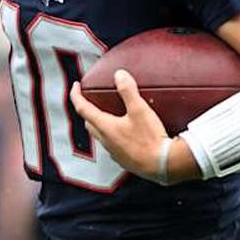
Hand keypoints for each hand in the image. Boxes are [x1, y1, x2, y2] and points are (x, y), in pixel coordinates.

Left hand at [70, 69, 169, 183]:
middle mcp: (106, 141)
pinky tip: (126, 132)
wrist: (163, 164)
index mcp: (106, 127)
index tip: (76, 87)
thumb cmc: (151, 139)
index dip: (76, 95)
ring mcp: (114, 152)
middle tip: (92, 101)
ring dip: (100, 124)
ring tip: (110, 115)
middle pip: (89, 123)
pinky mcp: (124, 159)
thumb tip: (119, 75)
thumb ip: (128, 91)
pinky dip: (113, 135)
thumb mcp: (140, 110)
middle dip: (87, 110)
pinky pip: (112, 145)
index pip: (83, 109)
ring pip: (100, 135)